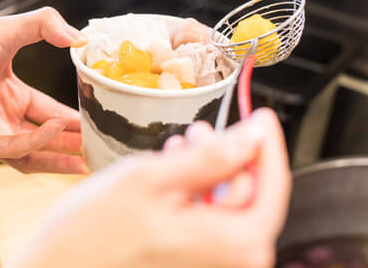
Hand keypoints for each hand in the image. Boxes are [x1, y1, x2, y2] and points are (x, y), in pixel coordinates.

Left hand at [0, 7, 88, 173]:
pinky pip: (13, 147)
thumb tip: (80, 39)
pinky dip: (37, 140)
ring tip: (85, 159)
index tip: (96, 120)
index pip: (49, 111)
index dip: (73, 118)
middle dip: (71, 143)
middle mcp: (3, 114)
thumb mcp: (9, 29)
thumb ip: (46, 26)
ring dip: (58, 156)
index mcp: (11, 92)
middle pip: (45, 137)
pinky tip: (55, 128)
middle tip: (98, 146)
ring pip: (32, 152)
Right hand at [14, 108, 290, 267]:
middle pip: (248, 193)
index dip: (266, 143)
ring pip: (225, 203)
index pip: (272, 183)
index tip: (261, 115)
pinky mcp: (192, 262)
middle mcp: (232, 262)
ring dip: (207, 170)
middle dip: (227, 155)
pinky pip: (207, 219)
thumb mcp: (153, 179)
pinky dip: (194, 191)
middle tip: (200, 129)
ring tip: (178, 148)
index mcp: (235, 244)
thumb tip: (254, 136)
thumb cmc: (95, 233)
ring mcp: (211, 264)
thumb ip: (212, 157)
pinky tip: (171, 172)